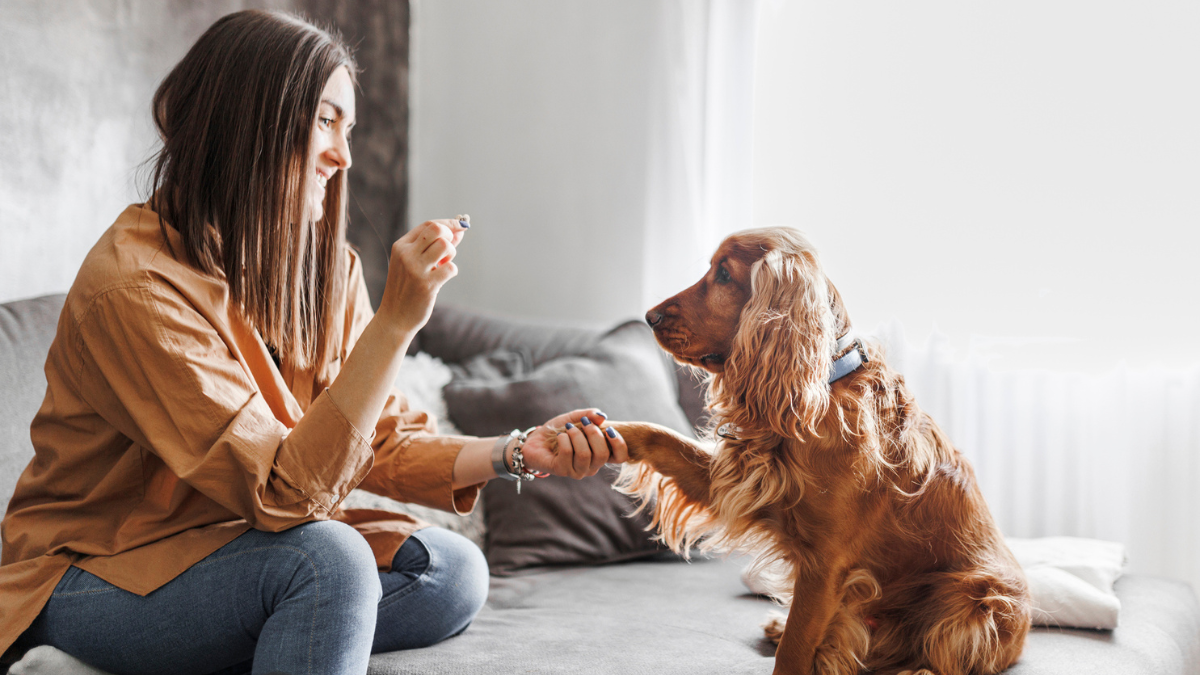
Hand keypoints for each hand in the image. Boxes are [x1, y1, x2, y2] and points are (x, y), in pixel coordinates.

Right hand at [376, 218, 468, 332]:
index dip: (448, 224)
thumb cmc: (407, 288)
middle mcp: (406, 254)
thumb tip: (460, 230)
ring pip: (445, 246)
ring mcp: (415, 269)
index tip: (461, 226)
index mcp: (401, 246)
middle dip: (449, 237)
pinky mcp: (426, 285)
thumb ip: (434, 246)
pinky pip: (451, 268)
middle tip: (446, 252)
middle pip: (437, 230)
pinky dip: (451, 272)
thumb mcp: (414, 263)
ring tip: (442, 266)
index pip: (429, 225)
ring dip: (451, 255)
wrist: (394, 318)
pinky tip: (442, 279)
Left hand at [520, 409, 629, 478]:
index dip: (619, 444)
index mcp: (600, 454)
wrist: (535, 439)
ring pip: (585, 454)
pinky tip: (559, 436)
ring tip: (568, 428)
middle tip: (583, 423)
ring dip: (576, 435)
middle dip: (593, 433)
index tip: (609, 429)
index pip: (621, 457)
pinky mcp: (562, 471)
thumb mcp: (575, 418)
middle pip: (603, 454)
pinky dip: (564, 439)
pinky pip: (568, 454)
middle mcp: (592, 466)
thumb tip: (602, 416)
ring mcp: (577, 471)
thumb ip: (589, 415)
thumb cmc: (559, 430)